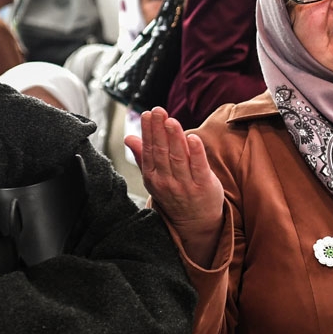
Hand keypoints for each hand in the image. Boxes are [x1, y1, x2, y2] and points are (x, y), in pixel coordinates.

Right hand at [124, 107, 224, 266]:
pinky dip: (195, 152)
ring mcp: (185, 185)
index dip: (148, 132)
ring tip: (171, 120)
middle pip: (162, 152)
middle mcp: (167, 182)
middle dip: (159, 130)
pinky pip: (199, 167)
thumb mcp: (155, 178)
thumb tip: (128, 137)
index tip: (148, 114)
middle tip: (158, 110)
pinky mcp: (204, 186)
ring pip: (178, 158)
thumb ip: (143, 157)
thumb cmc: (175, 194)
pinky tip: (192, 138)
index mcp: (153, 177)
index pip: (149, 151)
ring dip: (174, 138)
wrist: (195, 222)